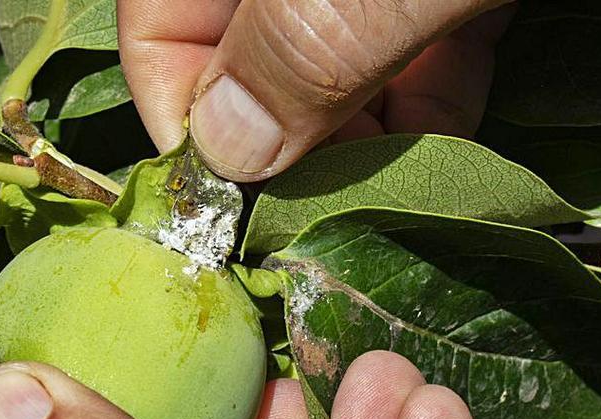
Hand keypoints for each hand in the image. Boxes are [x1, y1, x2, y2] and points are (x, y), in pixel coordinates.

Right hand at [117, 0, 514, 181]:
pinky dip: (424, 97)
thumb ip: (308, 40)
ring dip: (361, 132)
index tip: (229, 200)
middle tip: (319, 216)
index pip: (158, 20)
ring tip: (385, 193)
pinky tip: (442, 141)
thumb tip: (225, 151)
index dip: (184, 111)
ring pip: (332, 54)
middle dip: (287, 137)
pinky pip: (406, 42)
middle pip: (248, 47)